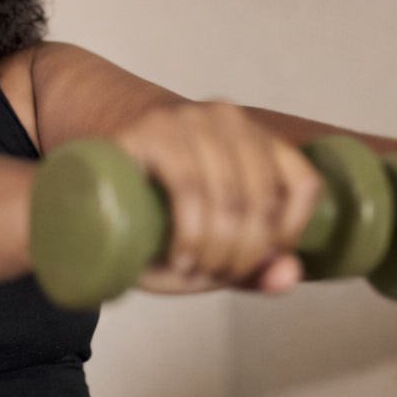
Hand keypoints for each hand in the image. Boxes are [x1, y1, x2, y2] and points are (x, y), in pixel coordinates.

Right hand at [115, 102, 321, 293]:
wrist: (94, 166)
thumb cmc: (157, 207)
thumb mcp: (210, 236)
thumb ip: (256, 262)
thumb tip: (289, 277)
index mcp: (256, 137)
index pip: (302, 183)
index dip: (289, 233)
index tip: (258, 263)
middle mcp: (228, 119)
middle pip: (262, 199)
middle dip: (243, 254)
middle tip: (215, 277)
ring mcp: (190, 120)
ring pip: (229, 197)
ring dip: (216, 250)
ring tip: (194, 273)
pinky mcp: (153, 132)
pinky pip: (190, 189)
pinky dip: (191, 233)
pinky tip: (180, 257)